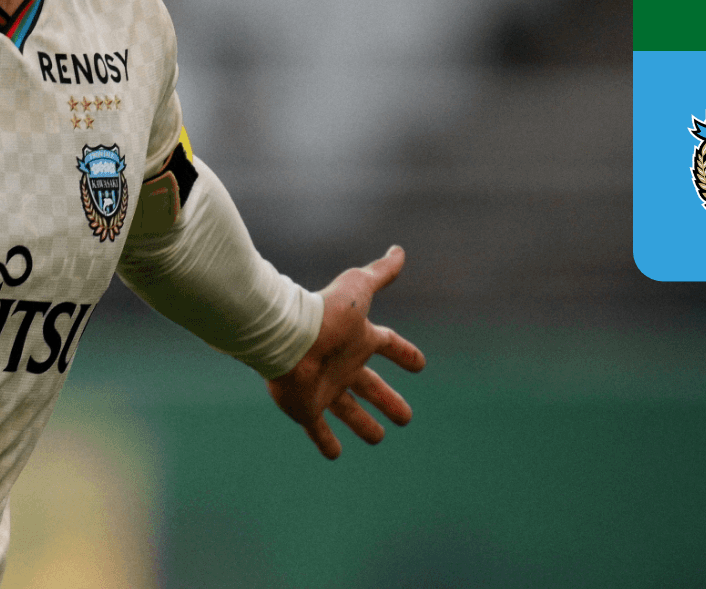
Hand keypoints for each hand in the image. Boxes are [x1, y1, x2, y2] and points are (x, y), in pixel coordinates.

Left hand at [266, 245, 425, 458]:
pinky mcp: (306, 408)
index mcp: (357, 340)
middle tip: (406, 417)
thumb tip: (399, 251)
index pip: (388, 345)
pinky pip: (317, 430)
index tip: (419, 364)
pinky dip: (325, 442)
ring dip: (363, 424)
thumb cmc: (325, 314)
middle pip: (370, 387)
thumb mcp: (358, 288)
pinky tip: (334, 454)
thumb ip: (379, 272)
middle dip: (389, 400)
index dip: (404, 354)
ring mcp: (324, 389)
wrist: (286, 336)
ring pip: (348, 411)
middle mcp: (341, 365)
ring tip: (378, 437)